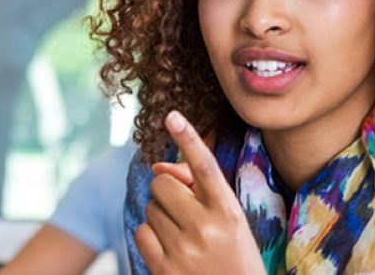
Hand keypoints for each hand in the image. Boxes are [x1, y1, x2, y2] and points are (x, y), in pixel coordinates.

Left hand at [134, 111, 265, 274]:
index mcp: (229, 213)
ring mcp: (183, 250)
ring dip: (161, 216)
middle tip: (185, 211)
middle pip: (163, 183)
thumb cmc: (233, 255)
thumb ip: (199, 189)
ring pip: (150, 207)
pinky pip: (141, 231)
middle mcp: (206, 229)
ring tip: (184, 236)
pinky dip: (151, 237)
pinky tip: (171, 250)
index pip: (205, 167)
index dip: (188, 138)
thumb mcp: (229, 221)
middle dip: (168, 191)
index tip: (172, 115)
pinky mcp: (163, 268)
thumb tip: (157, 165)